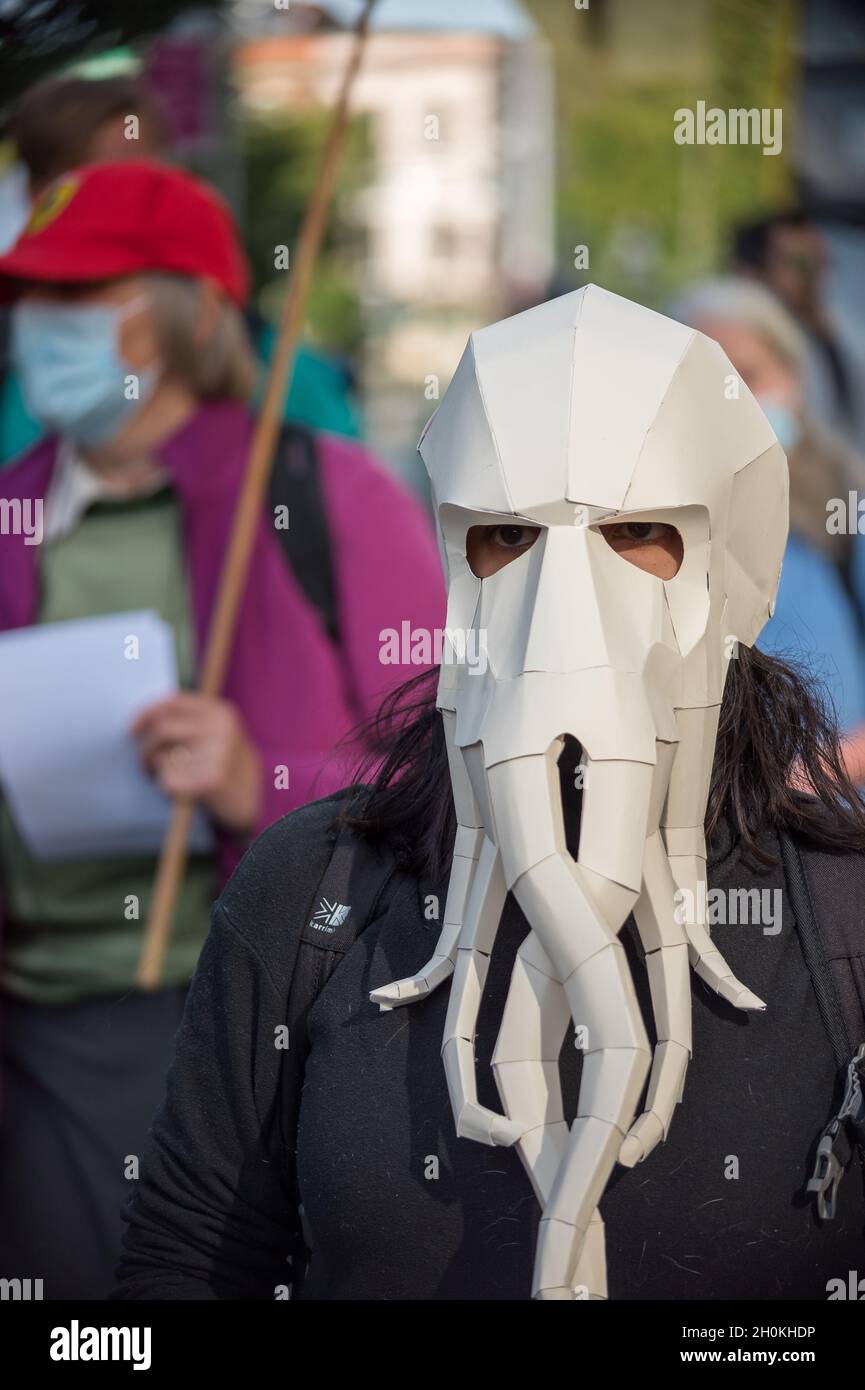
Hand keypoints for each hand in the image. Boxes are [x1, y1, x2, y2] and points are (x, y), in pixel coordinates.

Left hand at [132, 693, 262, 834]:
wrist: (257, 803)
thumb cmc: (227, 766)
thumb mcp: (219, 733)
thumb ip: (190, 721)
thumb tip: (146, 719)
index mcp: (221, 713)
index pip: (172, 702)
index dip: (146, 713)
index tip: (132, 729)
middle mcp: (220, 729)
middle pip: (161, 731)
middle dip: (145, 749)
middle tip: (145, 764)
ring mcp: (217, 755)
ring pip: (161, 756)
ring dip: (154, 768)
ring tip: (164, 776)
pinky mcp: (210, 781)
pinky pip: (167, 780)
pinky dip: (166, 787)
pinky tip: (182, 791)